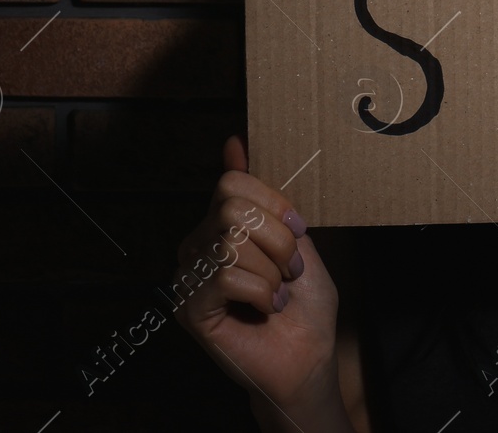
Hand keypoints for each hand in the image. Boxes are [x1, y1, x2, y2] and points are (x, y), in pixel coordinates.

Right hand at [172, 134, 341, 413]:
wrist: (308, 355)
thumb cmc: (305, 301)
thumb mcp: (295, 238)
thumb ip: (266, 196)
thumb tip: (234, 141)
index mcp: (221, 224)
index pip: (232, 183)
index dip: (274, 203)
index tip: (298, 230)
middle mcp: (197, 244)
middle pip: (233, 209)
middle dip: (278, 241)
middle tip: (290, 270)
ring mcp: (189, 276)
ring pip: (232, 242)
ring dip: (273, 271)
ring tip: (278, 293)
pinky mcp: (189, 307)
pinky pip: (226, 276)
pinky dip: (261, 292)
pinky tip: (265, 308)